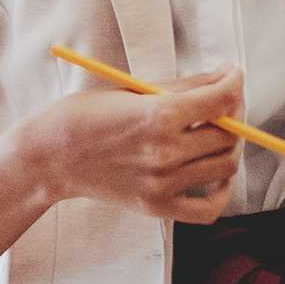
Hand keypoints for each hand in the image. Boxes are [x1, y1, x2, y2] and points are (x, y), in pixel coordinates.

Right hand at [25, 67, 245, 222]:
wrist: (49, 157)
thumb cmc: (86, 116)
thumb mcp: (134, 89)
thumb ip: (184, 87)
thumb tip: (224, 78)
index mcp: (159, 116)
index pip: (222, 99)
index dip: (235, 81)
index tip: (232, 74)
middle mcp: (165, 153)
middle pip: (229, 134)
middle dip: (233, 112)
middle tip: (222, 103)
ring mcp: (162, 184)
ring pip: (226, 166)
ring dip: (229, 147)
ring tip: (215, 134)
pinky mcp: (156, 207)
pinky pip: (208, 208)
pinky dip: (221, 192)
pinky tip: (214, 173)